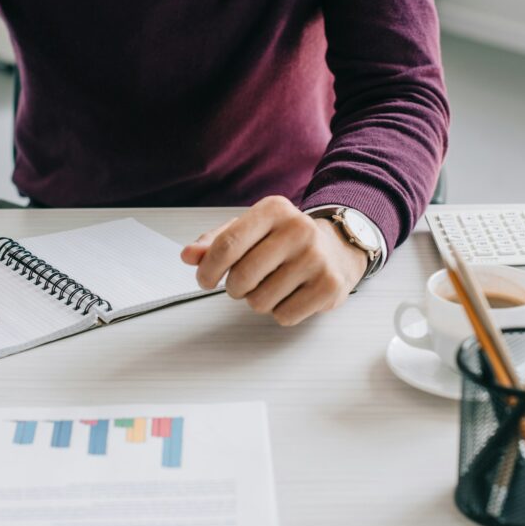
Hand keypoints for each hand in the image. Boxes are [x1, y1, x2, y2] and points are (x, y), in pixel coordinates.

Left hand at [180, 196, 368, 325]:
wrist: (336, 248)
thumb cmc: (283, 241)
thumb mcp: (249, 231)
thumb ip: (214, 242)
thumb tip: (188, 256)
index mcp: (274, 210)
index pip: (227, 244)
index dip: (208, 269)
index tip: (205, 279)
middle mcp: (298, 230)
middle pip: (242, 277)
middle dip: (235, 288)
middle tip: (244, 283)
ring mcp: (317, 259)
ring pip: (260, 301)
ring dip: (258, 300)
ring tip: (272, 285)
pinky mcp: (329, 286)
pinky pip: (283, 316)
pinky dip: (280, 312)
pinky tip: (291, 294)